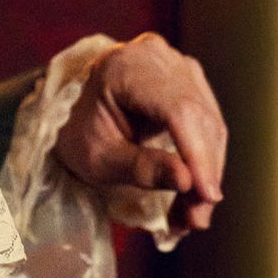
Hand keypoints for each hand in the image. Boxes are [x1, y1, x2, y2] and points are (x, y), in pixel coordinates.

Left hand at [52, 32, 226, 234]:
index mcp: (126, 66)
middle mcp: (157, 56)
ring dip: (207, 173)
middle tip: (196, 220)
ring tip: (192, 217)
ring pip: (210, 123)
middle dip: (203, 174)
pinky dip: (203, 161)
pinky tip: (194, 195)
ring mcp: (176, 65)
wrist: (67, 110)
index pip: (177, 110)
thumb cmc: (76, 132)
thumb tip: (188, 182)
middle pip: (198, 118)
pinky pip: (207, 123)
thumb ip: (141, 168)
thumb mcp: (97, 158)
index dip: (197, 155)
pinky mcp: (187, 81)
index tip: (206, 196)